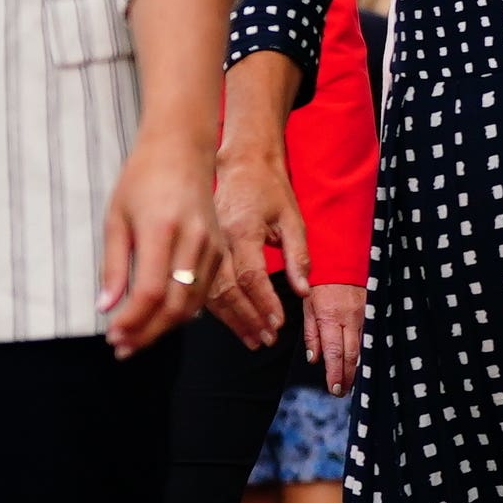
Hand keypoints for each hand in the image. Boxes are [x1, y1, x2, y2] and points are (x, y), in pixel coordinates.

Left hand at [102, 127, 225, 357]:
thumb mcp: (116, 219)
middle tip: (123, 347)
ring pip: (193, 302)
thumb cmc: (142, 178)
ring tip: (137, 336)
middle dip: (148, 332)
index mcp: (162, 230)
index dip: (132, 320)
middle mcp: (193, 241)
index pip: (151, 291)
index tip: (113, 335)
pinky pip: (205, 290)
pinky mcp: (221, 248)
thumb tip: (106, 307)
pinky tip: (161, 316)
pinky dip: (183, 310)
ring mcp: (212, 245)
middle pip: (176, 305)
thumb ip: (113, 266)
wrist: (182, 150)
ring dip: (165, 326)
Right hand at [209, 143, 307, 349]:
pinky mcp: (200, 248)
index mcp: (242, 230)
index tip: (277, 323)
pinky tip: (229, 321)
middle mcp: (219, 240)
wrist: (240, 163)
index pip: (250, 276)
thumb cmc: (267, 187)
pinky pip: (203, 283)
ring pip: (211, 291)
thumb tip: (303, 290)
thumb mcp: (292, 217)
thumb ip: (298, 256)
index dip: (263, 303)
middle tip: (265, 338)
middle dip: (247, 319)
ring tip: (251, 337)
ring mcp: (205, 245)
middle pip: (227, 290)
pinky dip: (216, 306)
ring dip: (231, 318)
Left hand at [305, 281, 367, 394]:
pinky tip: (363, 361)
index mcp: (330, 317)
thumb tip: (314, 358)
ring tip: (351, 382)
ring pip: (364, 347)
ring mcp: (365, 315)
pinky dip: (366, 351)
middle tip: (342, 391)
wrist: (342, 259)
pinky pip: (370, 335)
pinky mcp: (373, 310)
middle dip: (347, 376)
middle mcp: (350, 318)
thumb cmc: (320, 282)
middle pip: (351, 354)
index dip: (335, 373)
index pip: (335, 352)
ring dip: (358, 366)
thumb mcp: (308, 306)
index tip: (334, 388)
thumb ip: (312, 333)